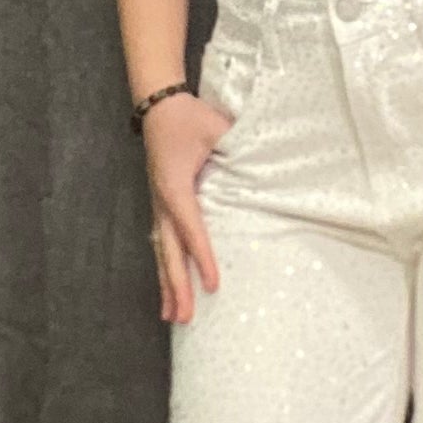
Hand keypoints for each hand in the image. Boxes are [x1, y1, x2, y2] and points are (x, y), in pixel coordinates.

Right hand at [144, 90, 239, 322]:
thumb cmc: (189, 117)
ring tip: (172, 316)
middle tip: (186, 317)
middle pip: (170, 251)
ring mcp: (158, 204)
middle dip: (178, 286)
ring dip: (168, 285)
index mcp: (176, 186)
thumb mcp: (218, 128)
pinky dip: (165, 268)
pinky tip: (168, 289)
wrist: (159, 104)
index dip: (203, 257)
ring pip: (162, 252)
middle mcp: (162, 201)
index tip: (213, 284)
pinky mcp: (160, 203)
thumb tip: (264, 167)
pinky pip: (162, 242)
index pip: (192, 228)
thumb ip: (238, 147)